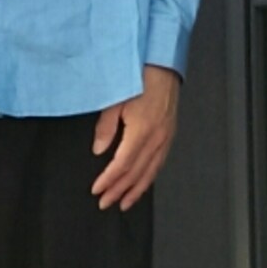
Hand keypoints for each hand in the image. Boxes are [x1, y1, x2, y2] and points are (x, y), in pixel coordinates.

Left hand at [90, 64, 180, 209]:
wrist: (163, 64)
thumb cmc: (139, 77)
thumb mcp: (115, 99)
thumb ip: (106, 127)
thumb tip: (99, 150)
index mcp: (141, 130)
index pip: (122, 165)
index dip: (109, 180)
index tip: (97, 190)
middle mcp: (156, 138)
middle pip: (136, 173)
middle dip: (119, 191)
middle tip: (105, 202)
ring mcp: (166, 137)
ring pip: (150, 172)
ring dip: (136, 190)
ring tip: (124, 203)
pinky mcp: (169, 134)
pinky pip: (159, 163)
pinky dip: (149, 177)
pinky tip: (142, 183)